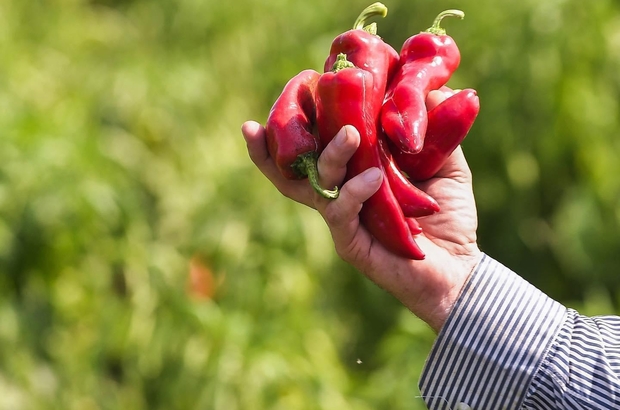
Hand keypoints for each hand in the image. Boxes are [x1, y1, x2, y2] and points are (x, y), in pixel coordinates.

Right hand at [241, 90, 481, 331]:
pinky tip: (372, 177)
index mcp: (351, 174)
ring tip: (350, 134)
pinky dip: (355, 192)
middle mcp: (339, 195)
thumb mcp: (445, 164)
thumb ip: (434, 130)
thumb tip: (430, 89)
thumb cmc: (447, 216)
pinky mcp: (351, 243)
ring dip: (329, 157)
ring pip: (316, 186)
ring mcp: (342, 220)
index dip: (294, 126)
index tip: (289, 92)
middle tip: (269, 119)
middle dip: (272, 148)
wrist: (459, 267)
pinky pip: (342, 213)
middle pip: (292, 172)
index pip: (314, 148)